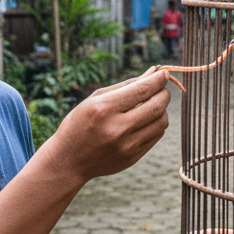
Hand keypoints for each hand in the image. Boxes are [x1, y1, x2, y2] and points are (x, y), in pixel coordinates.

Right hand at [40, 68, 170, 184]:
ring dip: (162, 109)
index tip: (164, 73)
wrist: (68, 161)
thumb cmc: (81, 123)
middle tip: (161, 88)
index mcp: (104, 109)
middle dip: (164, 93)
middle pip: (157, 106)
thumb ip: (126, 85)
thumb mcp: (96, 99)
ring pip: (161, 122)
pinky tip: (145, 120)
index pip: (142, 90)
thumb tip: (154, 72)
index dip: (158, 79)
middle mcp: (117, 128)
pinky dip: (156, 124)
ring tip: (151, 105)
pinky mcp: (133, 157)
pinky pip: (156, 136)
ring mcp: (126, 146)